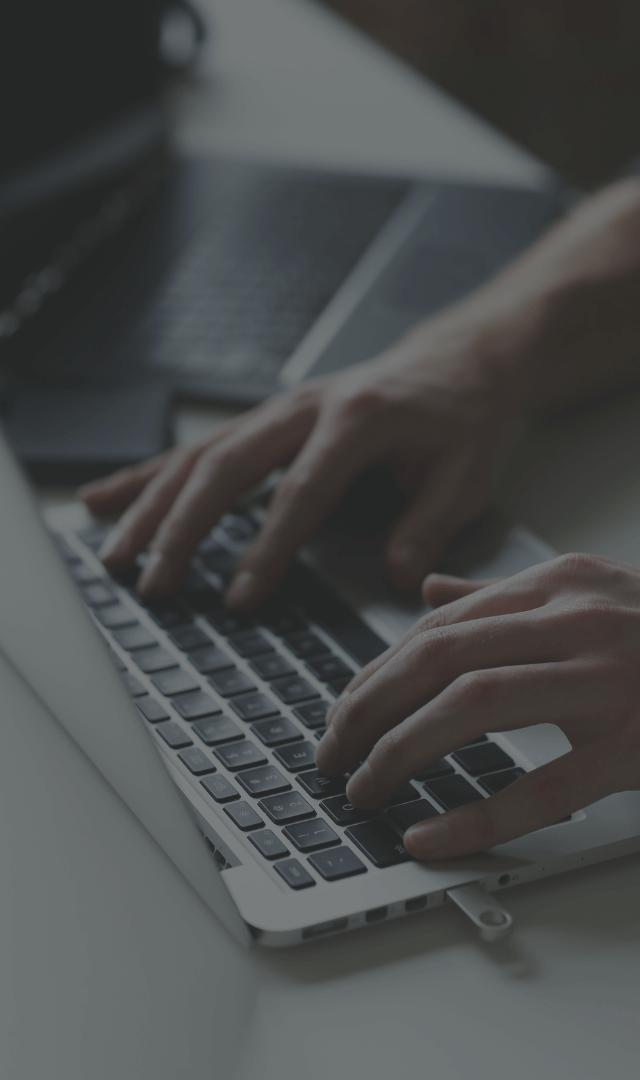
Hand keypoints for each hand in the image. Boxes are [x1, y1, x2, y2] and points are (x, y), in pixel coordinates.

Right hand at [79, 318, 517, 607]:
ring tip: (114, 555)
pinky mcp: (264, 420)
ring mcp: (278, 410)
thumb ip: (429, 525)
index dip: (267, 548)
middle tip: (154, 585)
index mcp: (357, 419)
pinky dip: (149, 475)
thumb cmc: (462, 416)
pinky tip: (106, 499)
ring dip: (151, 506)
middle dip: (182, 529)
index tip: (238, 598)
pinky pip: (197, 448)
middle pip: (227, 467)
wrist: (456, 359)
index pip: (300, 491)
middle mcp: (305, 408)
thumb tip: (396, 578)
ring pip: (199, 456)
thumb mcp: (466, 472)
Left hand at [315, 553, 639, 858]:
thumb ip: (504, 596)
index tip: (343, 712)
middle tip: (331, 752)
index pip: (438, 625)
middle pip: (438, 656)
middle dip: (368, 708)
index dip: (376, 672)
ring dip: (400, 750)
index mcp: (559, 584)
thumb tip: (430, 594)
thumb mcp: (588, 594)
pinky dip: (476, 816)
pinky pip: (542, 786)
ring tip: (363, 787)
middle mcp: (577, 621)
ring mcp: (607, 682)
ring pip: (471, 705)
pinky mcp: (634, 745)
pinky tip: (429, 836)